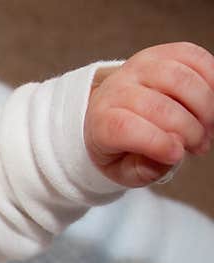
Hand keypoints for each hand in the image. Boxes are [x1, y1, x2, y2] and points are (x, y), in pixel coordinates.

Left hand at [84, 42, 213, 186]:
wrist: (112, 109)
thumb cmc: (120, 144)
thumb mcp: (122, 169)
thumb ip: (142, 170)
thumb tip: (168, 157)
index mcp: (101, 120)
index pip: (125, 128)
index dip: (156, 143)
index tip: (177, 155)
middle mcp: (116, 88)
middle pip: (158, 106)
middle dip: (189, 130)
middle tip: (199, 146)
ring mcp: (140, 66)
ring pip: (179, 79)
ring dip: (205, 106)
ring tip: (207, 127)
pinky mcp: (163, 52)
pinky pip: (194, 57)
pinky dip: (211, 79)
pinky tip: (211, 101)